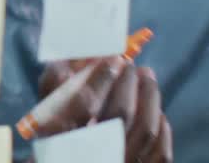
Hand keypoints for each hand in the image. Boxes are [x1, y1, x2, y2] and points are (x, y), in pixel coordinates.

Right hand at [33, 59, 172, 162]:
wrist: (74, 158)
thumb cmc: (58, 131)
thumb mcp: (46, 108)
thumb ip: (56, 82)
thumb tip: (86, 55)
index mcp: (62, 136)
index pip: (83, 105)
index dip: (100, 78)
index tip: (111, 59)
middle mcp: (92, 154)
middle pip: (119, 115)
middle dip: (127, 83)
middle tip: (129, 64)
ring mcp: (119, 162)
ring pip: (145, 131)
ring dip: (149, 96)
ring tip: (146, 76)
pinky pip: (160, 153)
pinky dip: (162, 128)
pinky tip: (157, 110)